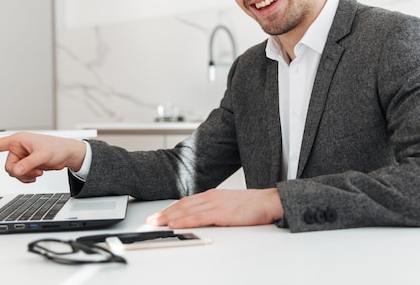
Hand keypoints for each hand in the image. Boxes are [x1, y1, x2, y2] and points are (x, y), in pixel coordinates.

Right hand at [0, 132, 86, 182]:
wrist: (68, 155)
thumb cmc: (58, 148)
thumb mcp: (42, 156)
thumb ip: (27, 164)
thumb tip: (15, 172)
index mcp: (18, 141)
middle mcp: (17, 149)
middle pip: (8, 166)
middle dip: (21, 171)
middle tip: (36, 169)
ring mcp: (21, 158)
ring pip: (13, 173)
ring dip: (26, 175)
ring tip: (39, 170)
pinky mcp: (26, 165)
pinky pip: (20, 176)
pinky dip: (28, 178)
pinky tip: (37, 174)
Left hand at [145, 188, 282, 227]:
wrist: (269, 201)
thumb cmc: (253, 206)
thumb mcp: (229, 205)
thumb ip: (215, 210)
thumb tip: (203, 218)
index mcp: (212, 195)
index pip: (186, 202)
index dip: (170, 208)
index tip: (158, 215)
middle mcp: (211, 197)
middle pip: (182, 205)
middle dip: (164, 213)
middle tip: (150, 220)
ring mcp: (215, 204)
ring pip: (186, 210)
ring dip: (168, 217)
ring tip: (155, 223)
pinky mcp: (221, 213)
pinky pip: (198, 217)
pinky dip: (184, 221)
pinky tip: (174, 224)